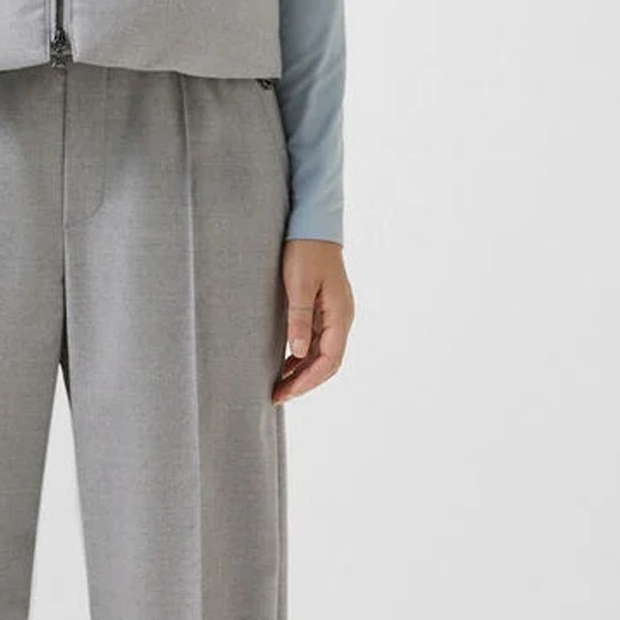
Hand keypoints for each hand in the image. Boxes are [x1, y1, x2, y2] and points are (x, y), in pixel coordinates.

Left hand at [274, 240, 352, 402]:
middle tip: (277, 396)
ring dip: (303, 372)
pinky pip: (318, 342)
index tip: (285, 393)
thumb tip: (300, 354)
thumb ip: (299, 318)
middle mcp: (342, 318)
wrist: (313, 223)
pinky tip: (285, 364)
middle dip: (305, 382)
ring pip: (323, 354)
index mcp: (339, 314)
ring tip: (279, 386)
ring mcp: (334, 314)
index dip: (308, 381)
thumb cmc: (305, 250)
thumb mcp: (299, 284)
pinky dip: (303, 357)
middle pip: (328, 362)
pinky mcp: (325, 309)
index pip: (329, 360)